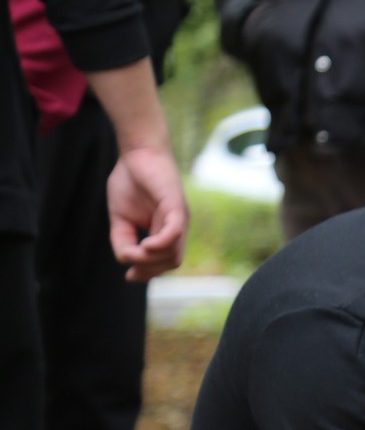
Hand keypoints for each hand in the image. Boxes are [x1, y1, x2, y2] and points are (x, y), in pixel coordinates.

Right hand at [107, 143, 188, 281]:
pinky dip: (161, 244)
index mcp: (164, 231)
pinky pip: (175, 232)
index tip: (129, 276)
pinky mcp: (176, 206)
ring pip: (173, 253)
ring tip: (136, 253)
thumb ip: (123, 239)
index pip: (164, 261)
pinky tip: (147, 245)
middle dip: (150, 270)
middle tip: (131, 269)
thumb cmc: (130, 182)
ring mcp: (178, 217)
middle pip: (171, 261)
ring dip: (152, 259)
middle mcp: (176, 227)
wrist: (136, 153)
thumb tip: (126, 260)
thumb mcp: (120, 217)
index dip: (148, 272)